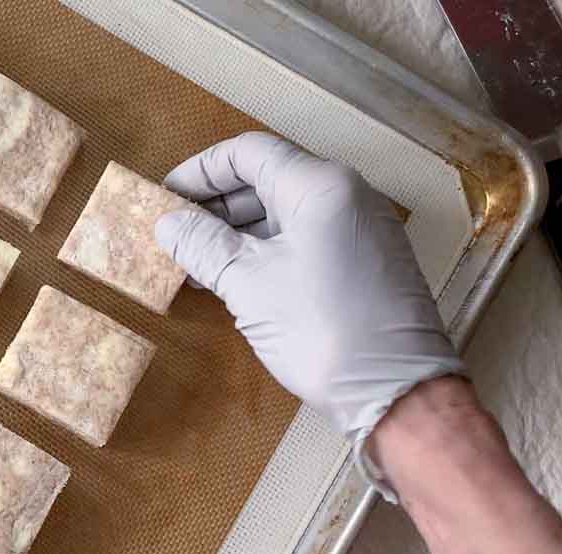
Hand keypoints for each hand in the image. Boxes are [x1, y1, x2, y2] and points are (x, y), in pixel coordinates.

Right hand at [154, 132, 463, 466]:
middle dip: (214, 204)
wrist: (397, 392)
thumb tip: (168, 223)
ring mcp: (357, 231)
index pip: (248, 153)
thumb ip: (203, 245)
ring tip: (193, 262)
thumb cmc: (324, 330)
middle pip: (266, 180)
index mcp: (320, 185)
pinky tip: (232, 279)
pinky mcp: (362, 265)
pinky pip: (303, 241)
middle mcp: (346, 196)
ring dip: (235, 233)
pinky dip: (264, 252)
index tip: (164, 196)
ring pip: (283, 214)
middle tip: (173, 232)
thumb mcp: (248, 283)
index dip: (200, 171)